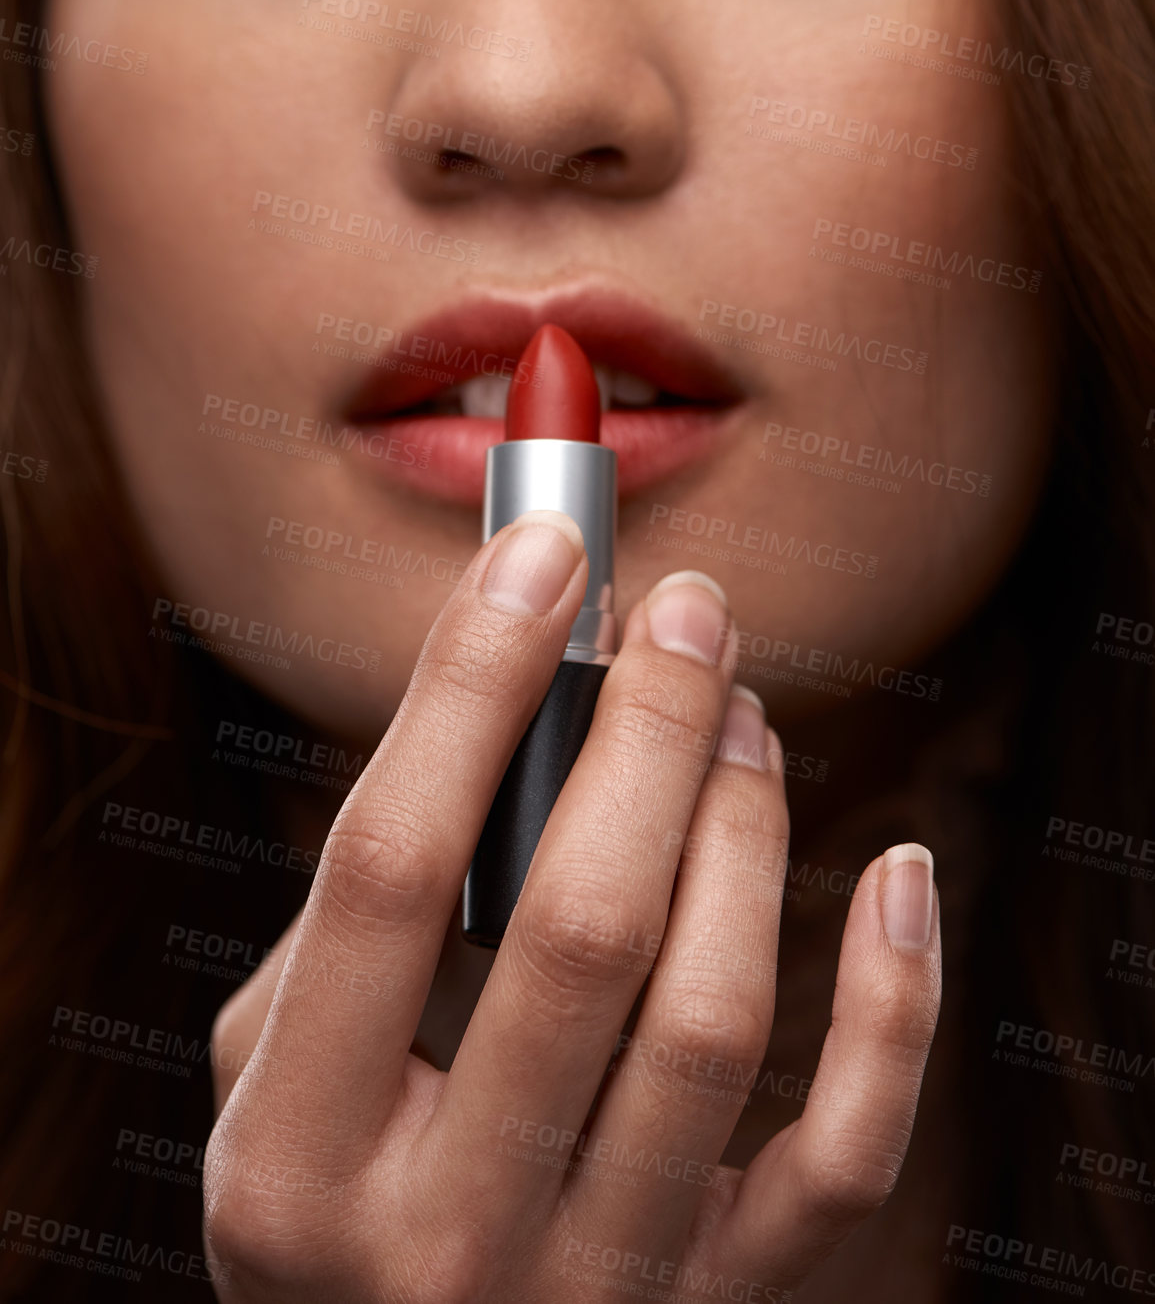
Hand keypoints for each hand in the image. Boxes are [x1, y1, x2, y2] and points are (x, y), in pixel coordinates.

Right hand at [203, 509, 940, 1301]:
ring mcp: (593, 1290)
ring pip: (710, 1017)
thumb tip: (515, 710)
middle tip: (687, 606)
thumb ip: (359, 917)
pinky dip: (891, 1004)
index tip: (544, 552)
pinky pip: (844, 1157)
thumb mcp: (272, 1073)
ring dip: (741, 822)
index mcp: (293, 1162)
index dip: (471, 685)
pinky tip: (897, 869)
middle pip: (577, 927)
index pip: (388, 869)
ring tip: (742, 713)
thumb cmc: (331, 1198)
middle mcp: (441, 1240)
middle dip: (644, 727)